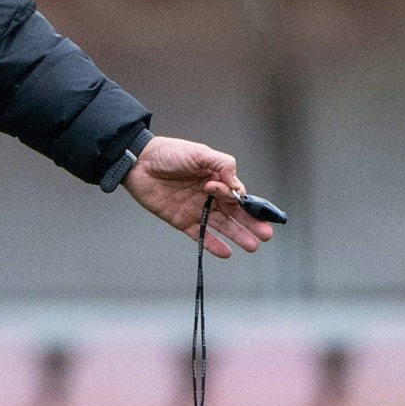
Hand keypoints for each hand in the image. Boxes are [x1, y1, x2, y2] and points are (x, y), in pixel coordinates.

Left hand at [122, 136, 273, 258]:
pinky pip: (199, 234)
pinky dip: (212, 244)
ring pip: (221, 225)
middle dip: (251, 224)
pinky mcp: (181, 220)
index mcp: (215, 178)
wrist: (139, 162)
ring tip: (252, 246)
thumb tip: (237, 184)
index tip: (243, 202)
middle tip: (266, 235)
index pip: (237, 194)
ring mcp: (195, 209)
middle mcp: (208, 195)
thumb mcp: (200, 153)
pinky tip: (226, 252)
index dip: (244, 201)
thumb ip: (222, 165)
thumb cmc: (168, 153)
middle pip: (234, 213)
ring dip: (237, 235)